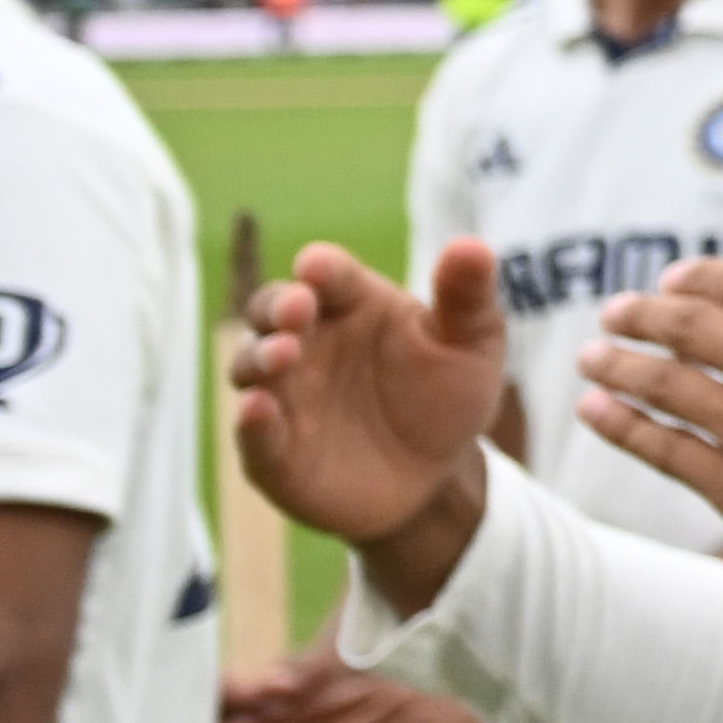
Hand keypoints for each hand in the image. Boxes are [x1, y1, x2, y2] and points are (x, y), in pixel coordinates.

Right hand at [232, 242, 505, 563]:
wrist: (438, 476)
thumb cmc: (448, 395)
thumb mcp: (471, 346)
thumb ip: (467, 298)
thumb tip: (472, 246)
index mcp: (352, 305)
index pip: (329, 275)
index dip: (321, 268)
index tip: (318, 266)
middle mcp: (307, 343)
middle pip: (271, 310)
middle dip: (277, 305)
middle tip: (297, 308)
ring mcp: (286, 396)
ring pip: (250, 366)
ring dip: (260, 357)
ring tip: (284, 355)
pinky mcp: (274, 453)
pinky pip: (253, 436)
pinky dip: (251, 423)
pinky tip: (258, 410)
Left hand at [583, 219, 722, 616]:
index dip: (700, 278)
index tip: (673, 279)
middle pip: (690, 328)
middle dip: (641, 314)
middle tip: (615, 312)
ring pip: (665, 386)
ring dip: (617, 366)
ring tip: (591, 357)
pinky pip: (663, 449)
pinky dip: (621, 425)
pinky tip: (597, 411)